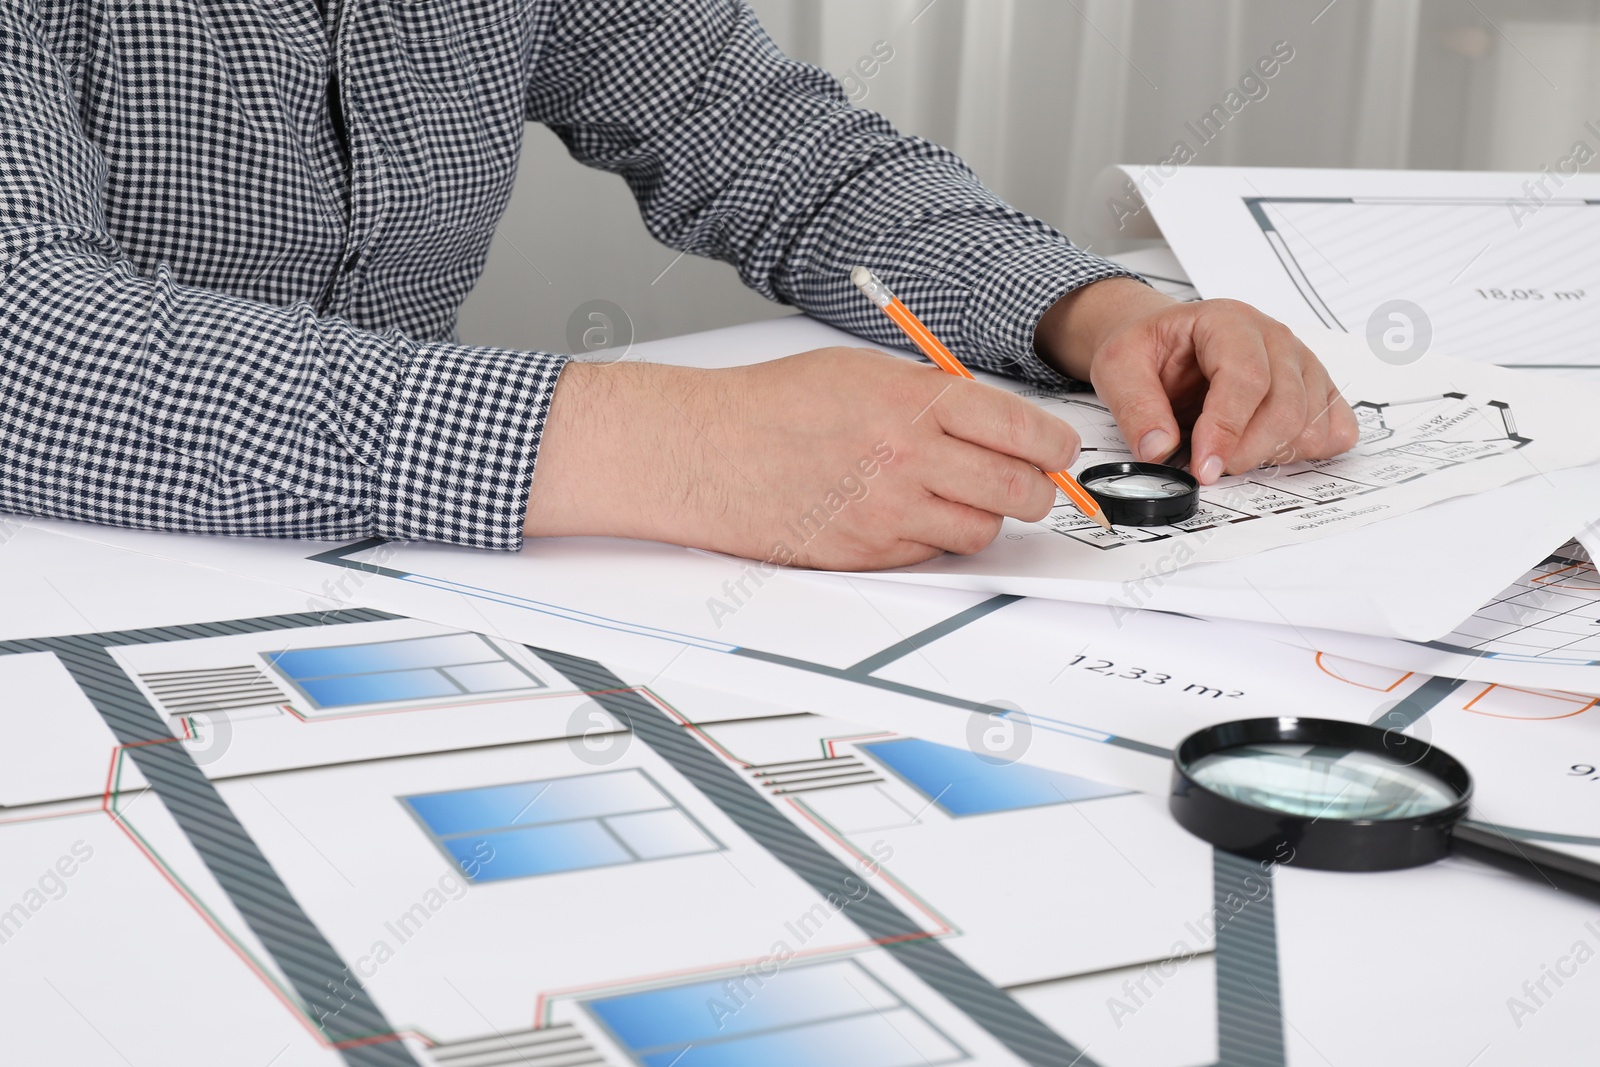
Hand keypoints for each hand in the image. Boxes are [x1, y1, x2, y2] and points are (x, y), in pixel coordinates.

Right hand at [524, 348, 1079, 568]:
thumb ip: (933, 395)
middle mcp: (908, 458)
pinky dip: (931, 539)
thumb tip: (993, 421)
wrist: (705, 452)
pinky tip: (907, 514)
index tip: (1057, 451)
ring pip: (980, 532)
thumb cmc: (773, 405)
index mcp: (914, 400)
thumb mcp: (862, 371)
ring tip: (956, 498)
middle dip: (1033, 491)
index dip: (1054, 446)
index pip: (1022, 430)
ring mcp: (888, 512)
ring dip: (981, 518)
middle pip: (1018, 491)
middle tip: (1027, 485)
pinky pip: (930, 555)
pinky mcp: (866, 552)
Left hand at [1036, 278, 1358, 482]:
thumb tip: (1158, 449)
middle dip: (1245, 452)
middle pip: (1285, 406)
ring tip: (1229, 454)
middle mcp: (1273, 338)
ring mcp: (1301, 363)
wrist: (1164, 340)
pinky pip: (1335, 429)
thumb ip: (1135, 408)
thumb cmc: (1150, 348)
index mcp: (1227, 322)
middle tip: (1209, 469)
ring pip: (1311, 422)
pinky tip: (1268, 451)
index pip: (1246, 378)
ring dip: (1271, 454)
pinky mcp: (1316, 389)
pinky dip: (1307, 450)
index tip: (1203, 468)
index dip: (1226, 430)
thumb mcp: (1118, 367)